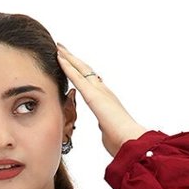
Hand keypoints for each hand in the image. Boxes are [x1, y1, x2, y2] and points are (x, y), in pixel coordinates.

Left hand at [54, 42, 145, 158]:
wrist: (129, 139)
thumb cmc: (121, 140)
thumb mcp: (109, 131)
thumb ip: (105, 126)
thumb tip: (104, 128)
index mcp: (106, 100)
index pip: (91, 82)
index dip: (82, 72)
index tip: (74, 64)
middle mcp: (103, 91)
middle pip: (86, 70)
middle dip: (74, 60)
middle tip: (63, 49)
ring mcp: (99, 91)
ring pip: (81, 69)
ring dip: (69, 58)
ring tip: (59, 48)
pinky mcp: (93, 95)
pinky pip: (77, 77)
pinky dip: (68, 67)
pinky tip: (60, 58)